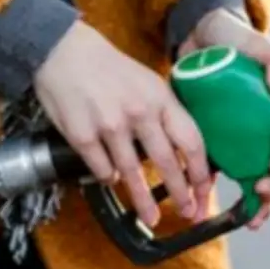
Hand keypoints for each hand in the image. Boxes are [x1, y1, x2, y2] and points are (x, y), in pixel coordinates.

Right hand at [34, 21, 211, 227]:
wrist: (64, 51)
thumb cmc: (111, 69)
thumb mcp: (149, 83)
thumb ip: (165, 113)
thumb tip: (183, 149)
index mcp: (161, 99)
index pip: (191, 141)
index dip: (201, 171)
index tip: (205, 191)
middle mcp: (139, 113)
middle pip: (167, 162)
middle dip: (181, 193)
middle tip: (188, 212)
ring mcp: (109, 126)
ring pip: (132, 174)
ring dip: (144, 200)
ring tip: (152, 217)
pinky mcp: (81, 136)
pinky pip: (102, 168)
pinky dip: (109, 177)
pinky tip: (113, 180)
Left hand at [178, 8, 269, 229]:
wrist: (196, 38)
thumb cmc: (234, 40)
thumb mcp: (258, 44)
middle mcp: (267, 133)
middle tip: (262, 185)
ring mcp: (242, 142)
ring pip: (258, 183)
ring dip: (258, 203)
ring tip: (249, 211)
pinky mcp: (216, 146)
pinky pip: (223, 178)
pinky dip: (220, 199)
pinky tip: (212, 209)